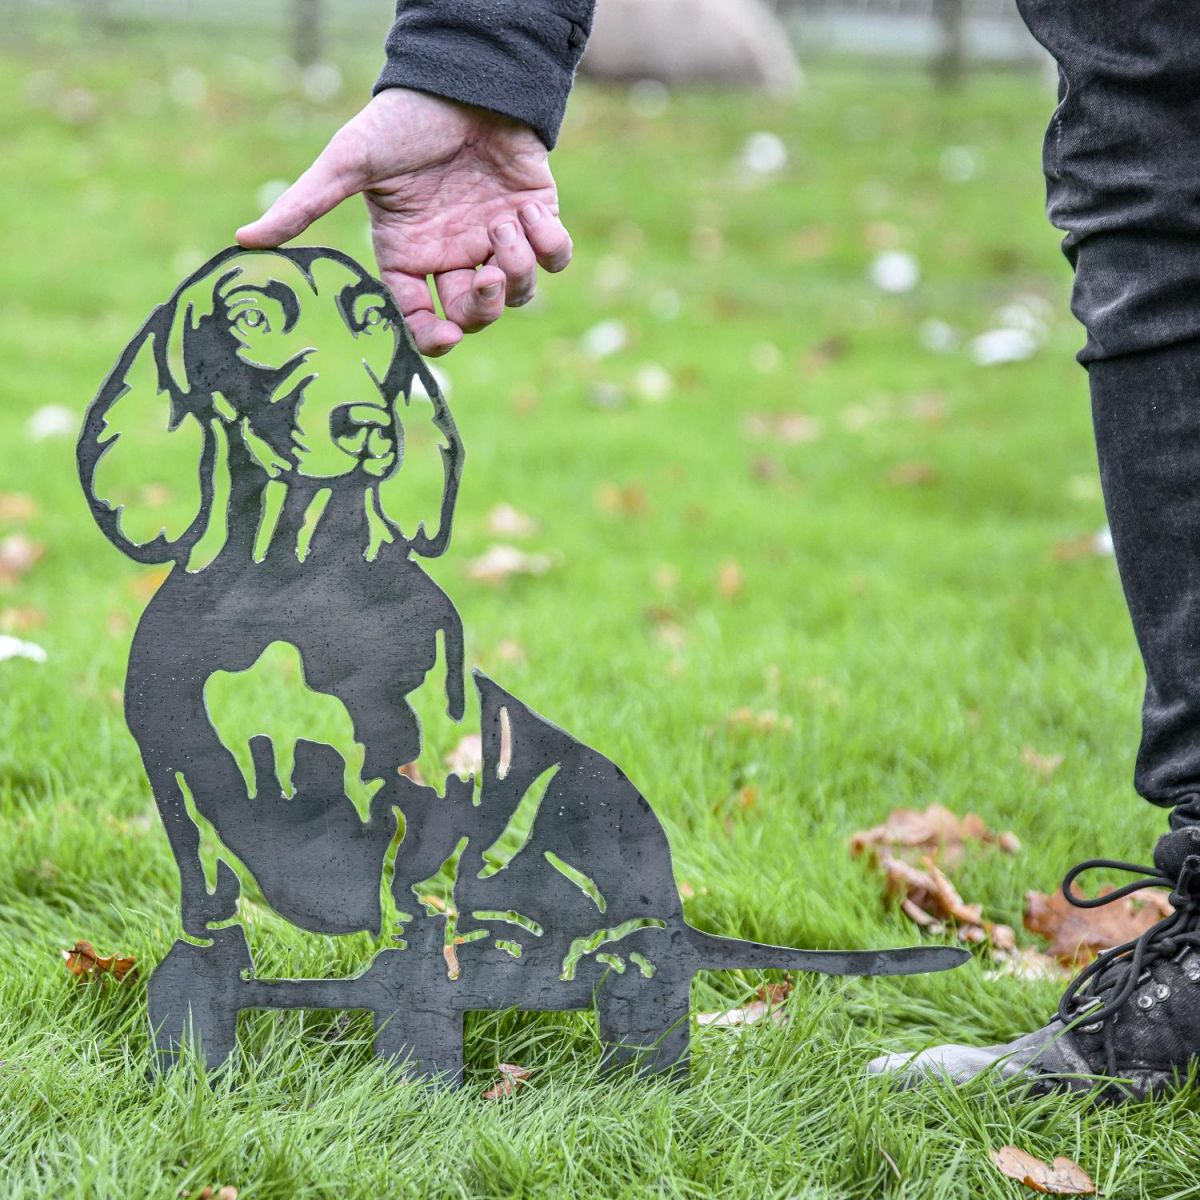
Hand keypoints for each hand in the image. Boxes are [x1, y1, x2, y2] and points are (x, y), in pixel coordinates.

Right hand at [236, 88, 573, 355]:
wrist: (459, 77)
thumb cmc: (401, 120)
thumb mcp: (349, 164)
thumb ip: (305, 206)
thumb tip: (242, 242)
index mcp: (409, 255)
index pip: (419, 318)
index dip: (433, 338)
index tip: (445, 336)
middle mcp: (452, 257)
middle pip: (473, 317)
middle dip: (482, 308)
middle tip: (484, 275)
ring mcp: (495, 240)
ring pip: (518, 294)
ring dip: (517, 269)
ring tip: (505, 223)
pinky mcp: (536, 217)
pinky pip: (554, 257)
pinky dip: (549, 245)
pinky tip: (531, 212)